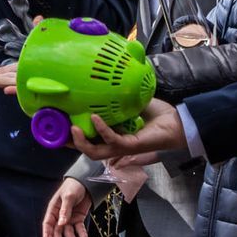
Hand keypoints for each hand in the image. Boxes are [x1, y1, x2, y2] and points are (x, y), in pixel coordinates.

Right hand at [41, 179, 92, 236]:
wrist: (86, 183)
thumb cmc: (73, 187)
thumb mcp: (68, 196)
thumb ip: (65, 210)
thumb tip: (61, 223)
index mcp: (53, 209)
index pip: (48, 223)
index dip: (47, 234)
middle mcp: (60, 216)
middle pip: (57, 231)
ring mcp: (69, 218)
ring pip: (68, 231)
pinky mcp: (78, 219)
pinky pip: (79, 228)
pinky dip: (81, 233)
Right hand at [68, 98, 185, 161]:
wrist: (178, 123)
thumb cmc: (158, 115)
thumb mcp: (130, 104)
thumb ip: (116, 99)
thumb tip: (100, 84)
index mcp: (113, 136)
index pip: (89, 140)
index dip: (72, 137)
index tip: (59, 125)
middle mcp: (115, 145)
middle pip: (87, 150)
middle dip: (71, 143)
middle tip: (59, 132)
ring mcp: (122, 147)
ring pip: (95, 152)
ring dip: (82, 142)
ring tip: (72, 128)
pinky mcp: (130, 145)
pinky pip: (111, 139)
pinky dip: (102, 129)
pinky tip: (95, 117)